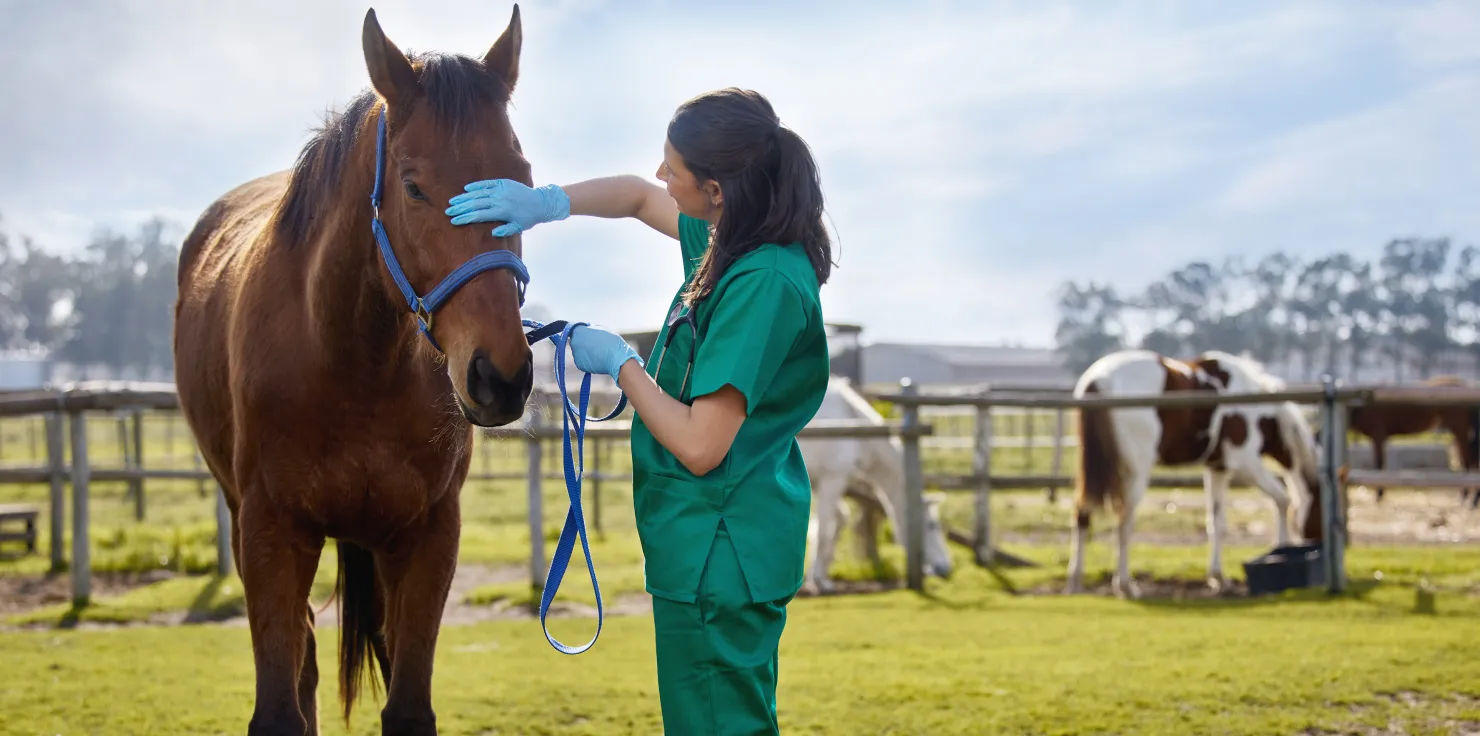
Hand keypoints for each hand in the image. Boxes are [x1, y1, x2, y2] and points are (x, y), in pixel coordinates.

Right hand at [445, 179, 569, 237]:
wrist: (541, 202)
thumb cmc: (528, 218)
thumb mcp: (518, 227)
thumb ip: (506, 231)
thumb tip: (492, 233)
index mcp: (502, 212)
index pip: (479, 215)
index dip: (465, 218)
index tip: (454, 221)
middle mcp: (500, 199)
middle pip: (475, 204)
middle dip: (460, 208)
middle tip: (448, 212)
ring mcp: (501, 190)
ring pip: (479, 193)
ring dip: (465, 197)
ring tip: (453, 202)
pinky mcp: (503, 183)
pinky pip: (487, 183)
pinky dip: (476, 186)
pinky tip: (466, 189)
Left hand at [568, 325, 642, 382]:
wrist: (616, 358)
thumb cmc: (612, 342)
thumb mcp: (602, 329)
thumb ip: (592, 328)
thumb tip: (588, 328)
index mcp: (579, 331)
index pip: (574, 330)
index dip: (581, 332)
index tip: (586, 334)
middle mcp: (574, 342)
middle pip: (575, 341)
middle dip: (582, 342)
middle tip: (594, 344)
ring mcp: (575, 354)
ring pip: (578, 351)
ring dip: (584, 351)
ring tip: (598, 352)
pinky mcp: (579, 364)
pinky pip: (581, 360)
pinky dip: (587, 360)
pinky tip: (597, 359)